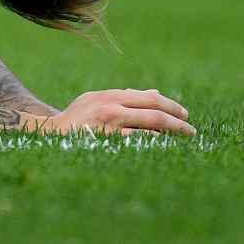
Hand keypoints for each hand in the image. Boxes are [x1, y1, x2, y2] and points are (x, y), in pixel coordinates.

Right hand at [44, 89, 195, 135]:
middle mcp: (111, 108)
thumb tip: (156, 95)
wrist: (52, 133)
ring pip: (149, 128)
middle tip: (190, 130)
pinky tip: (163, 148)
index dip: (171, 106)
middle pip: (154, 112)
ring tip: (182, 139)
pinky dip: (153, 144)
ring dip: (170, 134)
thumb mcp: (99, 100)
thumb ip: (125, 97)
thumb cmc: (79, 116)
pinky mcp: (106, 142)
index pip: (149, 98)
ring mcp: (108, 126)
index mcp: (110, 96)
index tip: (184, 115)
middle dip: (177, 122)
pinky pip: (137, 144)